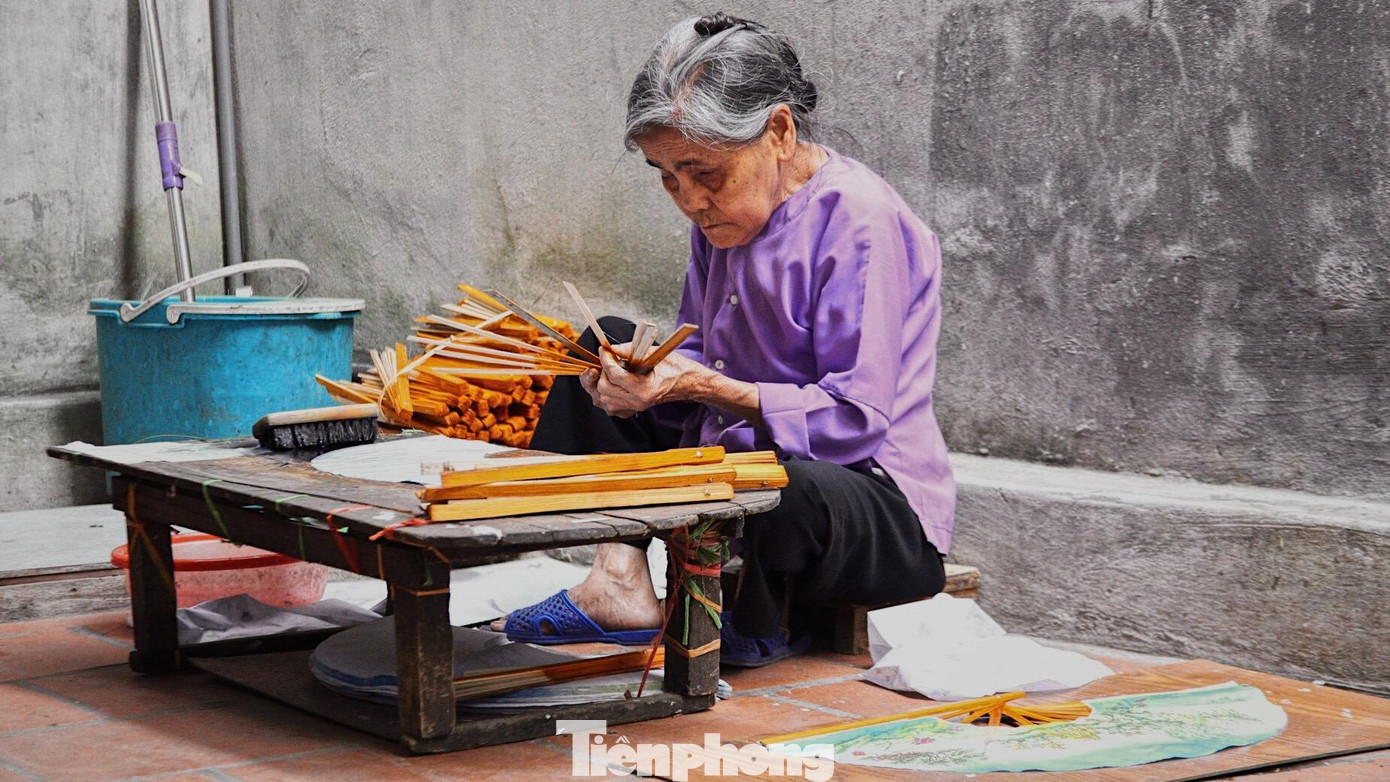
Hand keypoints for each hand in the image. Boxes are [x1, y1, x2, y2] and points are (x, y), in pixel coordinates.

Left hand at [579, 342, 703, 417]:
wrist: (688, 383)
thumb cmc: (676, 367)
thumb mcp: (654, 353)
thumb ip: (629, 350)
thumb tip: (610, 347)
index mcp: (645, 389)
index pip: (614, 375)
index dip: (605, 359)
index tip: (603, 350)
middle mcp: (638, 402)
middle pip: (604, 389)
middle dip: (602, 372)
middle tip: (609, 360)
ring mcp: (635, 408)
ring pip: (603, 400)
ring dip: (602, 383)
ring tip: (610, 371)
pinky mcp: (633, 410)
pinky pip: (610, 407)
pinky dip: (606, 395)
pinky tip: (613, 384)